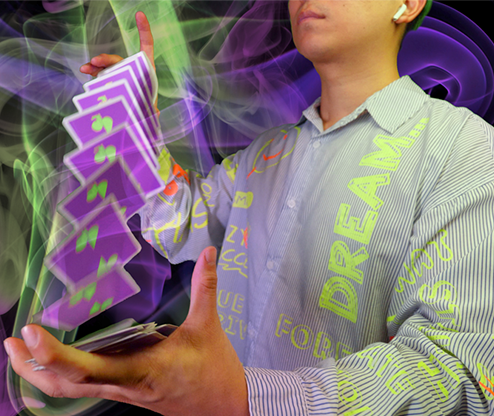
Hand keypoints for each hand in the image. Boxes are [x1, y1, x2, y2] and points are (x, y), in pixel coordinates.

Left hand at [3, 247, 249, 415]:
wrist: (225, 404)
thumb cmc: (215, 368)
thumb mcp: (209, 326)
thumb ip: (206, 287)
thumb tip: (209, 252)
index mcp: (144, 370)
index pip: (87, 370)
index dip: (54, 355)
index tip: (29, 333)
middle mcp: (127, 386)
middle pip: (66, 386)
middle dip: (33, 366)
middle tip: (11, 340)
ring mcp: (125, 393)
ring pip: (72, 392)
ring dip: (41, 374)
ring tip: (20, 352)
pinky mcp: (127, 393)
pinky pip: (86, 390)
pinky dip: (62, 378)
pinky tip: (56, 364)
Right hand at [80, 11, 157, 111]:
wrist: (136, 118)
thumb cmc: (145, 108)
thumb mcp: (148, 108)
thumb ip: (151, 109)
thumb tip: (155, 113)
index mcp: (146, 70)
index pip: (146, 46)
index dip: (144, 31)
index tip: (139, 15)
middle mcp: (131, 69)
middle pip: (119, 59)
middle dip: (107, 59)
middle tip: (96, 61)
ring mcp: (119, 74)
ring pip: (107, 66)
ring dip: (96, 65)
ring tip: (86, 68)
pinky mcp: (109, 80)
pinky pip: (100, 73)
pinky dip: (93, 72)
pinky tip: (86, 71)